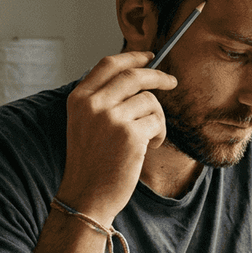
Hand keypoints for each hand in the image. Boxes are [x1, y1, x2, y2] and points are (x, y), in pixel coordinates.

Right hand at [57, 51, 175, 224]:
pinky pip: (158, 122)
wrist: (86, 196)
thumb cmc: (91, 163)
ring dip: (158, 118)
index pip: (109, 65)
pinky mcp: (130, 135)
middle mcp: (93, 104)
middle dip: (158, 76)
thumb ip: (103, 99)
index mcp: (79, 98)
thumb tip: (137, 77)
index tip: (149, 56)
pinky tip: (149, 148)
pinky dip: (160, 134)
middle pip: (134, 76)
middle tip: (172, 82)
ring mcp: (111, 118)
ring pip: (150, 101)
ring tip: (149, 138)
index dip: (133, 57)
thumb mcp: (85, 123)